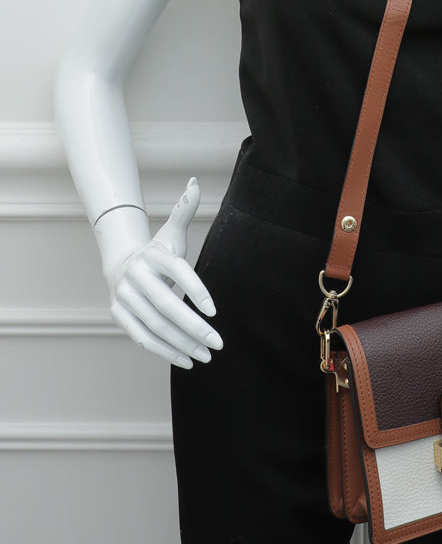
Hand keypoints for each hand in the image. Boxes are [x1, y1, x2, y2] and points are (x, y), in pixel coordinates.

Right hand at [102, 179, 222, 368]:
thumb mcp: (171, 232)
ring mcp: (125, 297)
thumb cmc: (157, 251)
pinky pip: (142, 338)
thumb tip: (195, 183)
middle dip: (195, 327)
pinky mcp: (120, 315)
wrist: (121, 262)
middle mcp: (137, 276)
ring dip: (182, 344)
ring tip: (207, 356)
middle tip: (219, 342)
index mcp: (154, 255)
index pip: (178, 273)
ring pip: (155, 326)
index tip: (216, 311)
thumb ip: (184, 210)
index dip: (196, 290)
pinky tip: (186, 361)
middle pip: (167, 306)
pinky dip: (164, 352)